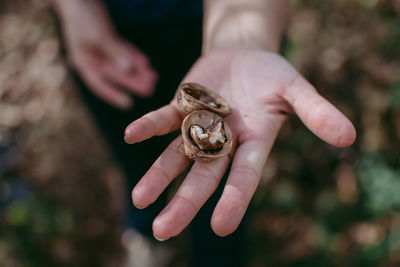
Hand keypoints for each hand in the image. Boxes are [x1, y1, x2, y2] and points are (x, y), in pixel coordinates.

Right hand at [56, 0, 157, 108]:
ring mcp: (99, 47)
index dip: (113, 95)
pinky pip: (123, 50)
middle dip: (132, 82)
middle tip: (150, 89)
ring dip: (136, 70)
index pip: (99, 84)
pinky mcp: (107, 37)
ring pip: (121, 63)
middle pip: (115, 74)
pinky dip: (133, 56)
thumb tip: (129, 70)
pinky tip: (145, 62)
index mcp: (84, 61)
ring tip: (153, 78)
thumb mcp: (99, 36)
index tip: (128, 104)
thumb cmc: (83, 15)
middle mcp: (92, 57)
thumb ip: (115, 53)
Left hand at [124, 50, 355, 239]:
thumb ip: (316, 111)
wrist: (244, 56)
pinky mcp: (181, 107)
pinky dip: (148, 126)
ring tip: (139, 199)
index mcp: (253, 142)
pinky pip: (163, 120)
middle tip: (163, 231)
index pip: (244, 176)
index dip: (234, 200)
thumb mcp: (295, 88)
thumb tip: (348, 136)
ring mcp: (198, 125)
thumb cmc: (272, 75)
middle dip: (184, 202)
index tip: (220, 228)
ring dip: (157, 175)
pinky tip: (131, 135)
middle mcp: (223, 141)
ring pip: (176, 155)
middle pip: (203, 176)